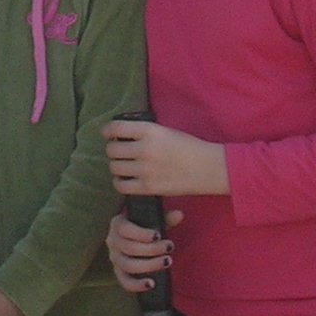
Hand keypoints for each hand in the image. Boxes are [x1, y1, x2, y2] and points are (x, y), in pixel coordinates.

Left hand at [102, 117, 229, 198]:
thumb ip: (144, 132)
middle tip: (120, 153)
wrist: (209, 167)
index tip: (108, 134)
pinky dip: (120, 182)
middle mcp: (145, 149)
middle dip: (113, 150)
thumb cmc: (189, 147)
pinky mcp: (149, 187)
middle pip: (111, 150)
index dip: (107, 131)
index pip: (115, 128)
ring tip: (124, 166)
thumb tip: (121, 135)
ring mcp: (145, 169)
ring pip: (114, 168)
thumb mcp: (166, 131)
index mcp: (150, 130)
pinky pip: (121, 186)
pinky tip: (126, 180)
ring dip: (116, 167)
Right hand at [104, 208, 177, 292]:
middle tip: (170, 247)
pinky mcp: (119, 272)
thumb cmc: (145, 226)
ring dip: (149, 265)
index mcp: (118, 224)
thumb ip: (166, 218)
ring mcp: (115, 258)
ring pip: (128, 265)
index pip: (125, 229)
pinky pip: (125, 281)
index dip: (141, 234)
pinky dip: (137, 285)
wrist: (136, 239)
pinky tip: (152, 284)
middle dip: (152, 249)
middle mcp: (113, 241)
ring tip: (168, 261)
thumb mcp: (153, 220)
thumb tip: (179, 215)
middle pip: (129, 248)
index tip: (158, 235)